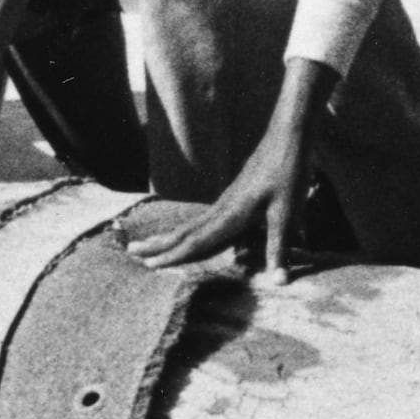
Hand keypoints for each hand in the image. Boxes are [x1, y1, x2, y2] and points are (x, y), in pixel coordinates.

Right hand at [123, 109, 318, 279]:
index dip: (173, 256)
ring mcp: (226, 199)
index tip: (148, 265)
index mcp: (230, 214)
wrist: (288, 134)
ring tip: (151, 242)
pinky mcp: (234, 194)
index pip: (196, 240)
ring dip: (170, 235)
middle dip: (158, 243)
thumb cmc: (289, 172)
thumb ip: (279, 248)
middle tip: (131, 250)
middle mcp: (222, 207)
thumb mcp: (287, 213)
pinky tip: (193, 232)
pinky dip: (190, 229)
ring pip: (192, 222)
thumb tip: (278, 283)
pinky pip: (206, 218)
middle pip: (185, 230)